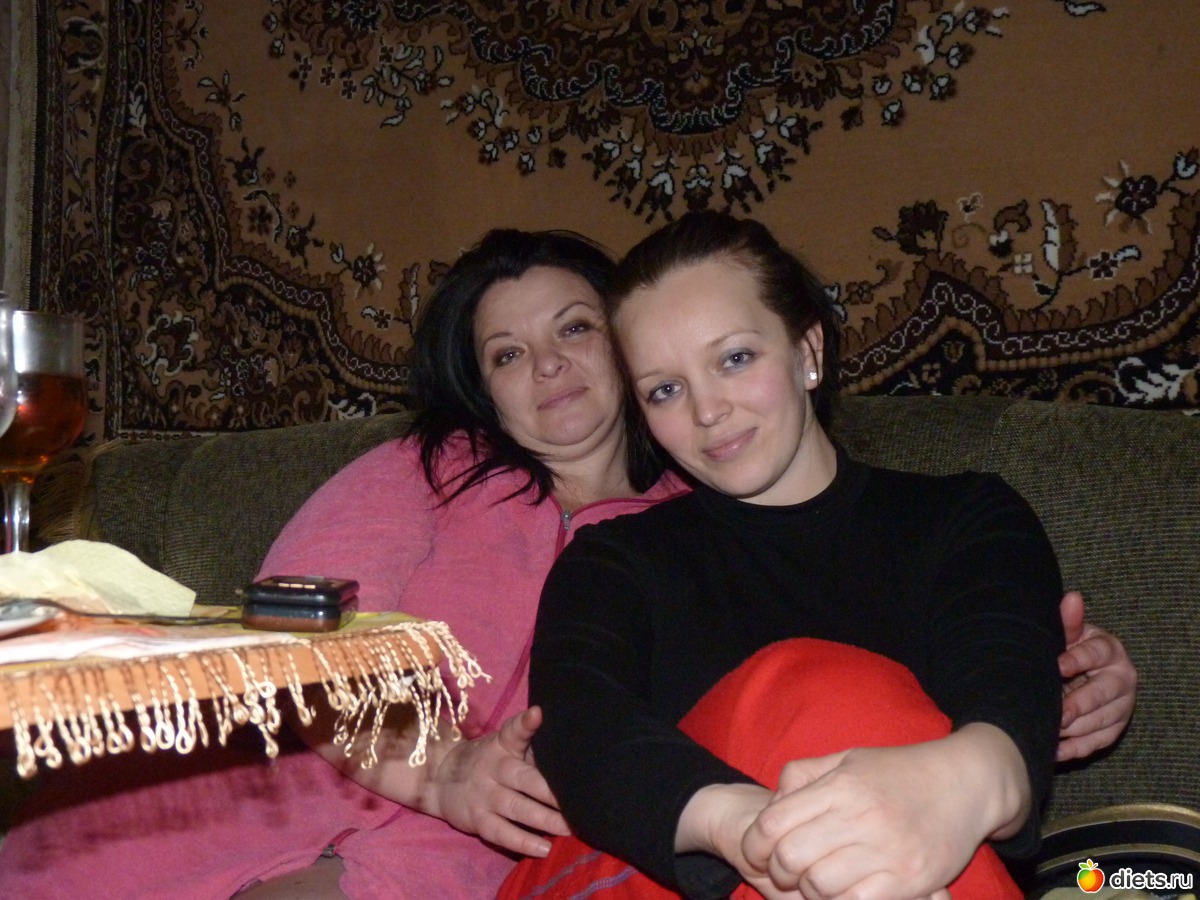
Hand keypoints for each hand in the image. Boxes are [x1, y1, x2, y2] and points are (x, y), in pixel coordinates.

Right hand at [424, 705, 569, 855]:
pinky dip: (523, 842)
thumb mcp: (502, 747)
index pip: (513, 732)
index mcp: (502, 745)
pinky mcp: (477, 819)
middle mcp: (493, 768)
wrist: (440, 778)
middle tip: (577, 802)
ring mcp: (484, 795)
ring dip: (544, 820)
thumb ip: (530, 750)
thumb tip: (569, 761)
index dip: (525, 724)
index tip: (537, 714)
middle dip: (550, 792)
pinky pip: (501, 833)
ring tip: (568, 829)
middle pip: (524, 778)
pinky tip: (544, 848)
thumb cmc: (487, 760)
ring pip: (517, 808)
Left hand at [738, 725, 1026, 899]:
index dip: (755, 845)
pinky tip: (845, 891)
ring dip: (810, 890)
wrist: (965, 783)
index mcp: (841, 786)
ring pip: (820, 886)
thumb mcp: (847, 759)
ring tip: (818, 881)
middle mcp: (861, 817)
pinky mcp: (911, 880)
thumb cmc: (899, 771)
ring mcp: (887, 851)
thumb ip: (803, 775)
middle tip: (787, 871)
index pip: (773, 823)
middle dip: (779, 871)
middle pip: (791, 858)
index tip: (757, 853)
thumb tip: (772, 805)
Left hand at [1057, 591, 1136, 761]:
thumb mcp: (1069, 634)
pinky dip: (1076, 748)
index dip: (1075, 661)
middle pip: (1101, 694)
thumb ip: (1069, 621)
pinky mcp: (1115, 728)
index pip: (1095, 655)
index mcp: (1110, 650)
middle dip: (1077, 704)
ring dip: (1074, 729)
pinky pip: (1098, 742)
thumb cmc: (1069, 648)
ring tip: (1049, 730)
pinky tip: (1055, 750)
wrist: (1082, 670)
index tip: (1056, 666)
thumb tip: (1072, 598)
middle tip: (1056, 713)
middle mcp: (1122, 678)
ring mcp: (1122, 705)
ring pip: (1101, 721)